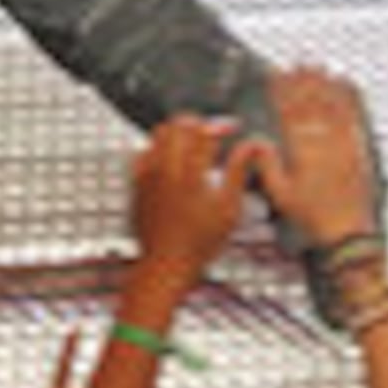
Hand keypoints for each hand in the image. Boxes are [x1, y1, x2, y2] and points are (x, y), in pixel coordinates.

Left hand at [127, 115, 259, 291]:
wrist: (166, 264)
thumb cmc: (199, 243)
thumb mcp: (229, 209)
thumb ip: (238, 171)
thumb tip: (250, 146)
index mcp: (191, 175)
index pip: (204, 131)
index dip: (221, 125)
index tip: (232, 127)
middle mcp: (166, 170)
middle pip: (179, 123)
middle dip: (199, 123)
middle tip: (212, 134)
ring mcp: (147, 174)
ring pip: (159, 132)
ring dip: (179, 132)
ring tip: (194, 145)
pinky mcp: (137, 182)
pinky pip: (145, 149)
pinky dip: (160, 147)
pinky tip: (172, 160)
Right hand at [250, 66, 380, 248]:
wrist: (346, 233)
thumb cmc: (312, 218)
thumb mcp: (279, 194)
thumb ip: (267, 164)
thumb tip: (258, 141)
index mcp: (301, 151)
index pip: (288, 111)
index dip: (281, 90)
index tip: (276, 73)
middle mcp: (323, 142)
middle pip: (311, 103)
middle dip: (303, 80)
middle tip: (298, 61)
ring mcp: (343, 144)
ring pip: (332, 105)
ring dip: (324, 83)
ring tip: (318, 66)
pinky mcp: (359, 149)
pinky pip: (353, 116)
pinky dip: (349, 97)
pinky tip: (347, 85)